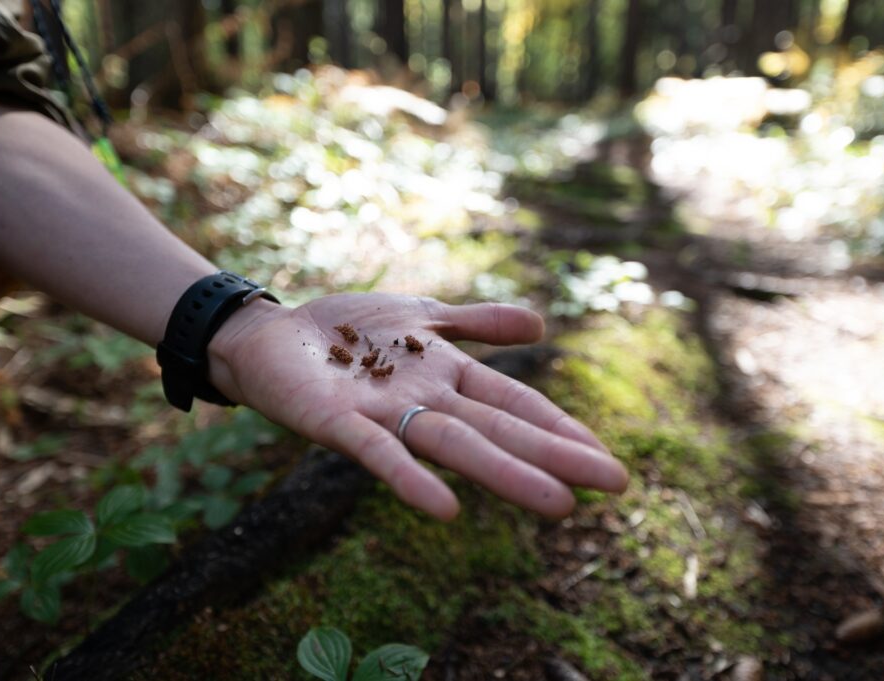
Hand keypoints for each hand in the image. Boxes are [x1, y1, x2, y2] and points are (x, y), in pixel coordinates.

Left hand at [208, 293, 626, 519]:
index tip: (608, 459)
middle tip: (614, 486)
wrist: (269, 335)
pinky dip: (410, 479)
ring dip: (505, 474)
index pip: (516, 404)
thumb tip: (542, 327)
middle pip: (498, 429)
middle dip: (555, 456)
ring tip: (559, 504)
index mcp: (448, 375)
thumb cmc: (346, 330)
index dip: (560, 428)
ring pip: (454, 444)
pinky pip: (378, 452)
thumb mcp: (421, 314)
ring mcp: (385, 414)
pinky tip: (447, 511)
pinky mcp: (338, 421)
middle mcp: (425, 401)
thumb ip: (477, 323)